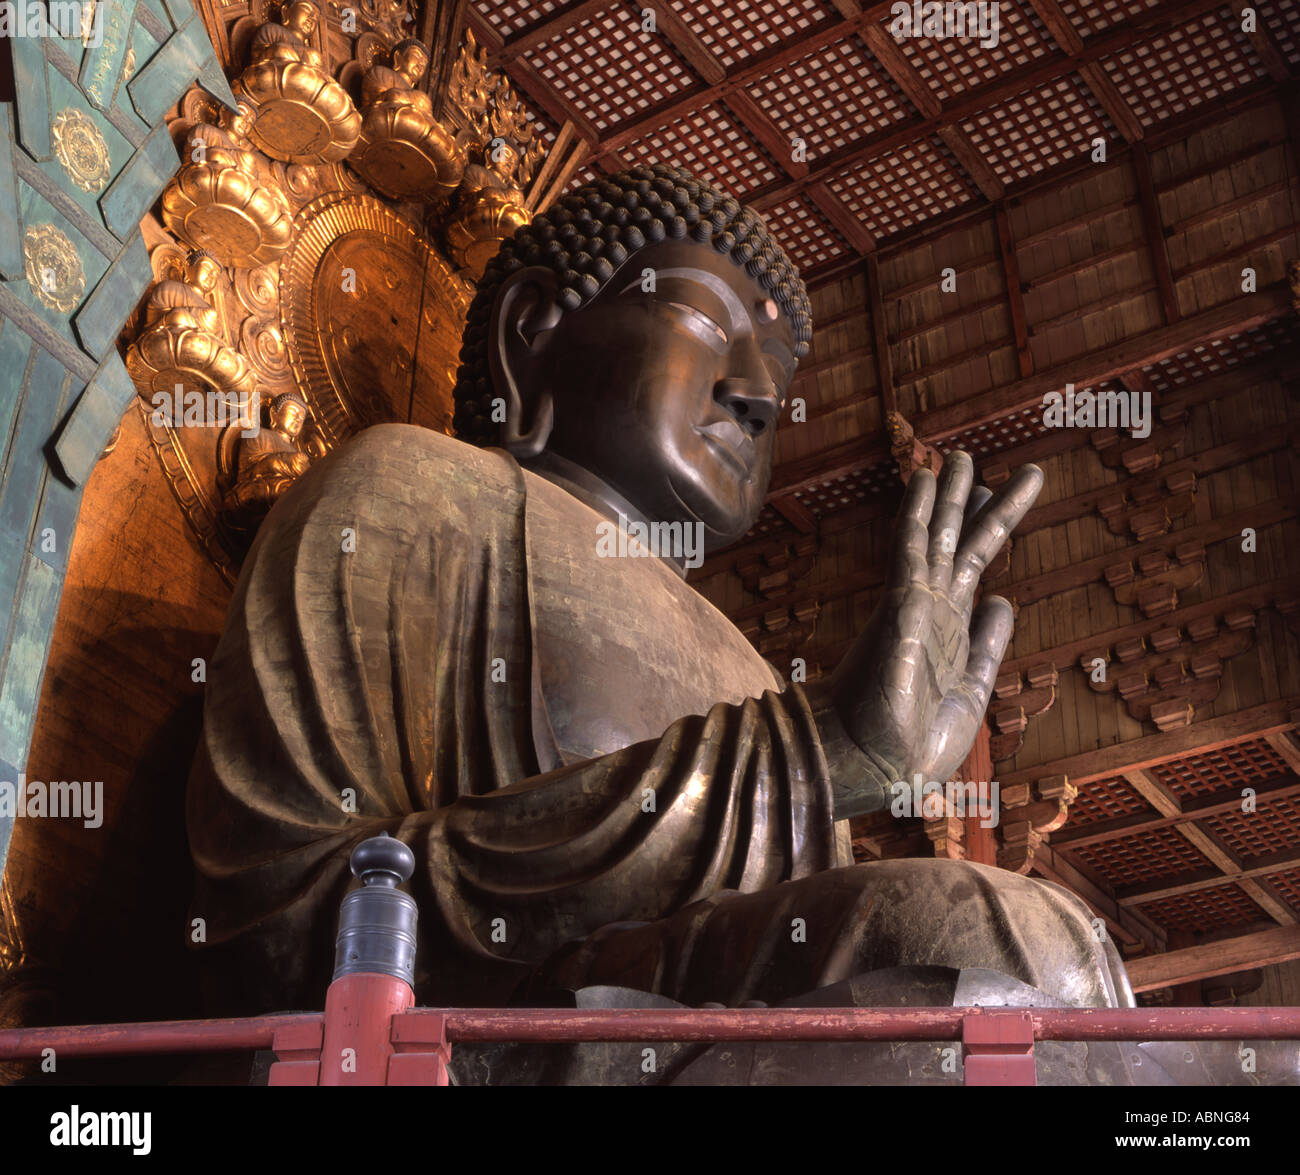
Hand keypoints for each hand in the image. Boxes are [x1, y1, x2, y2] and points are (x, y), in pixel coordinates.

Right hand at [821, 452, 1042, 817]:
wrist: (876, 765)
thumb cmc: (914, 742)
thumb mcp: (972, 689)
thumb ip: (989, 644)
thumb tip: (1005, 599)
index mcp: (951, 631)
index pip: (971, 569)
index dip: (986, 531)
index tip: (994, 499)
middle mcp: (934, 610)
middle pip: (958, 543)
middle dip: (973, 501)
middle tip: (975, 460)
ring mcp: (916, 605)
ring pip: (939, 536)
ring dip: (951, 495)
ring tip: (962, 454)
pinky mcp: (902, 606)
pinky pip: (911, 549)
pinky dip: (918, 512)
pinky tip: (926, 479)